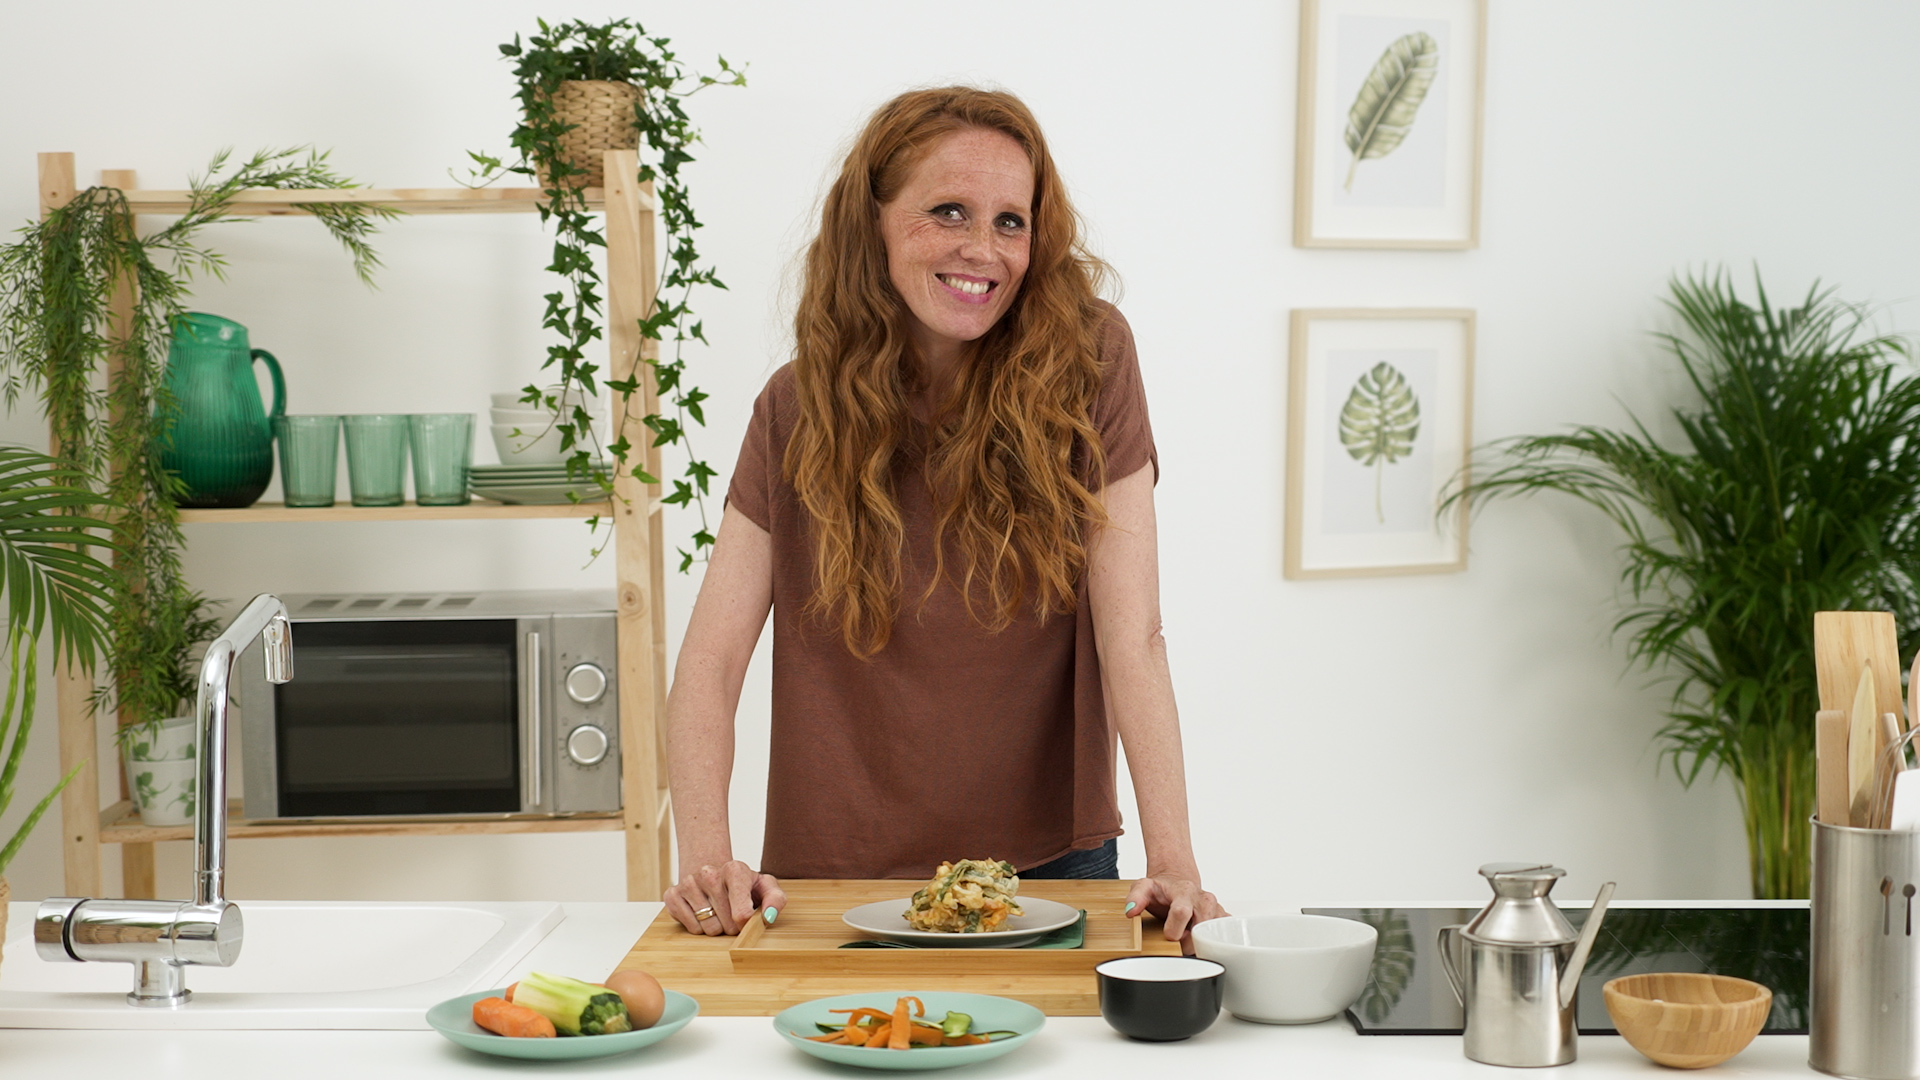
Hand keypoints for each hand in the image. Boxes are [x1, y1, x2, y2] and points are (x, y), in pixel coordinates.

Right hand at [664, 861, 787, 935]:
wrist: (714, 874)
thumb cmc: (743, 885)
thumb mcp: (766, 887)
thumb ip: (775, 900)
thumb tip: (768, 917)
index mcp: (734, 869)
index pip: (742, 914)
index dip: (747, 923)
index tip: (747, 918)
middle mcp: (708, 872)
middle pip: (726, 925)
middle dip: (732, 926)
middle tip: (732, 914)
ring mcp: (688, 883)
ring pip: (707, 928)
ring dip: (716, 927)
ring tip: (718, 912)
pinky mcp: (672, 895)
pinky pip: (690, 928)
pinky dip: (698, 927)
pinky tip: (702, 912)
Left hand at [1123, 874, 1227, 954]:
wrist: (1177, 881)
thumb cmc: (1162, 889)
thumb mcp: (1144, 887)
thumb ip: (1135, 897)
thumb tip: (1131, 910)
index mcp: (1184, 891)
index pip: (1181, 912)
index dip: (1173, 929)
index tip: (1168, 935)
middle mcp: (1204, 899)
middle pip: (1201, 927)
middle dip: (1189, 940)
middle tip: (1179, 941)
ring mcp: (1215, 908)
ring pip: (1215, 933)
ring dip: (1202, 942)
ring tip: (1189, 938)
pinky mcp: (1222, 917)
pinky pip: (1223, 934)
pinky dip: (1213, 940)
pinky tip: (1201, 938)